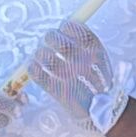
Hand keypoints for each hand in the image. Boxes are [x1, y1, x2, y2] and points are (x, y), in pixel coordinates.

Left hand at [24, 19, 133, 133]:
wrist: (101, 110)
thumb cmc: (99, 82)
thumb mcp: (101, 60)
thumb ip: (87, 45)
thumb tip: (67, 26)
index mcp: (95, 53)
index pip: (77, 30)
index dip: (67, 26)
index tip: (63, 27)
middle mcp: (81, 63)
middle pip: (59, 42)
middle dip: (50, 37)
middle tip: (49, 39)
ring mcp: (68, 77)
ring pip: (45, 57)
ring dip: (40, 52)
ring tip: (41, 54)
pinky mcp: (56, 91)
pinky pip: (38, 74)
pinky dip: (33, 68)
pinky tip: (36, 67)